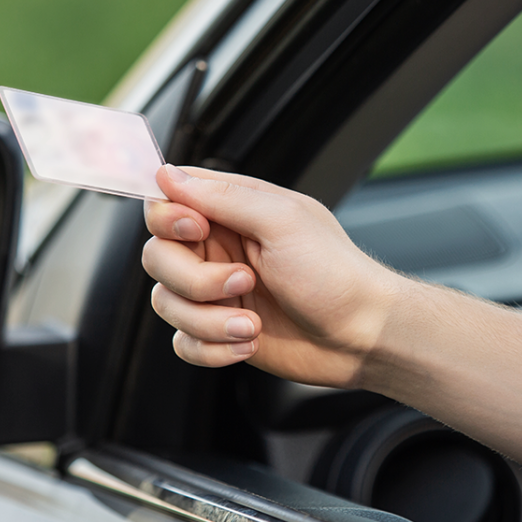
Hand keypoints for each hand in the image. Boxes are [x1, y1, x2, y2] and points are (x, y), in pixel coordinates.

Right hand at [143, 165, 398, 387]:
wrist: (363, 336)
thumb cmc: (335, 274)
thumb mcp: (281, 222)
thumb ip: (221, 197)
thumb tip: (167, 173)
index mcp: (232, 213)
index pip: (165, 204)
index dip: (168, 218)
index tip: (197, 230)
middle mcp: (218, 250)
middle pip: (157, 257)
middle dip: (193, 280)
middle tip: (243, 282)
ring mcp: (216, 293)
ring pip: (166, 304)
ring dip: (207, 321)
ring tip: (251, 326)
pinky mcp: (219, 332)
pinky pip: (182, 342)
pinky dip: (211, 348)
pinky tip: (247, 343)